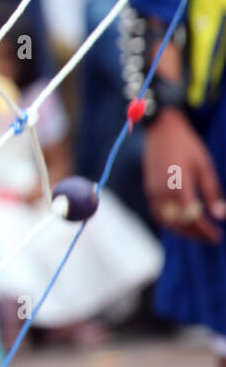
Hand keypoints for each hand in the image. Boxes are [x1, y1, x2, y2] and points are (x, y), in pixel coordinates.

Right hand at [144, 108, 225, 242]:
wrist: (161, 128)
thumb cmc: (187, 145)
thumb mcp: (205, 166)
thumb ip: (212, 192)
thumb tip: (220, 215)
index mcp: (178, 184)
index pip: (191, 217)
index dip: (204, 230)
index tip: (217, 236)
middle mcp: (162, 190)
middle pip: (177, 223)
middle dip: (194, 234)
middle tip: (210, 238)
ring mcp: (152, 190)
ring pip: (165, 220)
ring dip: (181, 230)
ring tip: (197, 232)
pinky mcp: (149, 188)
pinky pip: (158, 212)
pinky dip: (170, 221)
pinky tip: (183, 220)